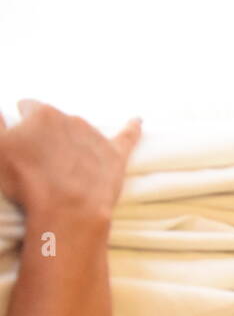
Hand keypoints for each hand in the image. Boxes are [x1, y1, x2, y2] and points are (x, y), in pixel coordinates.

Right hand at [0, 100, 139, 221]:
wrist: (68, 209)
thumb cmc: (26, 180)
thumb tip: (0, 111)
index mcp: (41, 114)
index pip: (28, 107)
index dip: (21, 122)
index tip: (19, 137)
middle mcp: (72, 119)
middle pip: (55, 121)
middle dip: (47, 134)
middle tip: (40, 159)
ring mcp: (96, 137)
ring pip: (81, 131)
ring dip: (73, 140)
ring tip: (65, 164)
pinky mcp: (116, 155)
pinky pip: (128, 136)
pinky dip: (133, 127)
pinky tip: (137, 120)